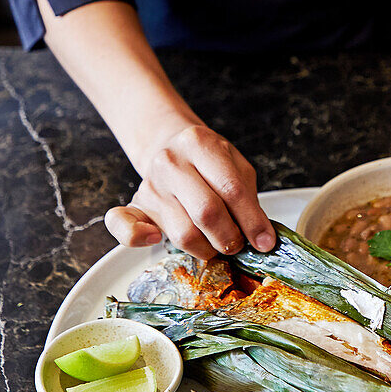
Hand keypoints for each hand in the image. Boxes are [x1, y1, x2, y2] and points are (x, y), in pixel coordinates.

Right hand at [104, 124, 274, 258]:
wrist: (171, 147)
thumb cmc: (209, 161)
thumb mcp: (235, 165)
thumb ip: (248, 198)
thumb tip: (262, 239)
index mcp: (199, 143)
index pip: (232, 189)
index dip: (253, 221)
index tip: (265, 243)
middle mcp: (170, 162)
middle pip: (207, 212)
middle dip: (230, 238)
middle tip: (239, 244)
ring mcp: (150, 184)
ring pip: (183, 232)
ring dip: (207, 248)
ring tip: (217, 243)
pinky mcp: (136, 205)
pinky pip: (125, 228)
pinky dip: (139, 239)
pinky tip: (156, 238)